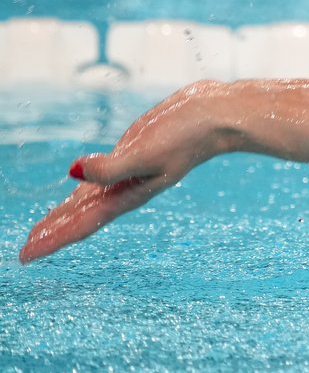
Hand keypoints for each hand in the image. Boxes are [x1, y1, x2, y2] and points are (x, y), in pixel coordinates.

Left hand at [19, 81, 231, 263]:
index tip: (25, 256)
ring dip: (65, 213)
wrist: (218, 116)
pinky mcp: (135, 151)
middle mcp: (127, 186)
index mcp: (129, 193)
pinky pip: (101, 176)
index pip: (82, 222)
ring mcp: (131, 169)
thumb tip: (72, 171)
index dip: (53, 239)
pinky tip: (78, 183)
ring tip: (44, 226)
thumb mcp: (145, 152)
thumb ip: (109, 167)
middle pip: (82, 215)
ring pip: (89, 198)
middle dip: (55, 231)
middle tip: (27, 249)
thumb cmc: (186, 135)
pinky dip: (83, 187)